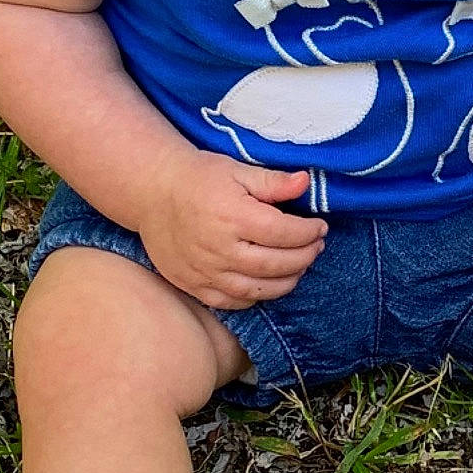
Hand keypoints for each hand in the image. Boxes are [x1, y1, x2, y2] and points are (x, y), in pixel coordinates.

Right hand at [134, 149, 325, 309]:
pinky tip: (268, 283)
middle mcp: (219, 248)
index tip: (320, 227)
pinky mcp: (193, 285)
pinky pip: (232, 302)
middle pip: (276, 264)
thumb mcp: (237, 170)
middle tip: (316, 247)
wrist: (152, 192)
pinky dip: (256, 297)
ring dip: (287, 281)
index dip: (309, 232)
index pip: (284, 233)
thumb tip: (305, 183)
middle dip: (304, 257)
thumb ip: (273, 181)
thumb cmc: (198, 178)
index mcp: (233, 216)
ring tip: (299, 266)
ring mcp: (205, 271)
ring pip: (258, 289)